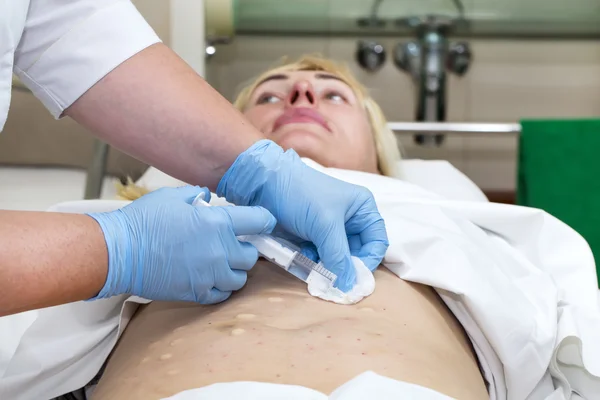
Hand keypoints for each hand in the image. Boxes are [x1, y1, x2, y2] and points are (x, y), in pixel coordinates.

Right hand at [87, 186, 275, 303]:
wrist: (119, 252)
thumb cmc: (143, 221)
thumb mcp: (173, 196)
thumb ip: (196, 195)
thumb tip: (206, 197)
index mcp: (218, 223)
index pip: (259, 221)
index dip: (264, 220)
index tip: (262, 222)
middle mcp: (219, 250)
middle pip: (251, 256)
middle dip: (246, 249)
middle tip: (234, 245)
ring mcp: (209, 274)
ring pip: (240, 278)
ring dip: (235, 270)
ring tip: (222, 263)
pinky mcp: (196, 292)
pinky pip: (222, 295)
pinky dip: (221, 287)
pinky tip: (210, 278)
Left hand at [217, 140, 388, 291]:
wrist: (264, 184)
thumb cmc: (300, 194)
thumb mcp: (324, 225)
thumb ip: (338, 256)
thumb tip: (349, 286)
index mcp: (362, 209)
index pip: (376, 242)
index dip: (368, 261)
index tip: (354, 278)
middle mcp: (350, 219)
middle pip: (357, 253)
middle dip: (346, 267)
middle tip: (333, 281)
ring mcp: (330, 229)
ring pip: (338, 258)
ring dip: (329, 267)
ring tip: (316, 268)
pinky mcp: (313, 237)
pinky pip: (321, 258)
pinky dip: (315, 263)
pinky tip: (304, 259)